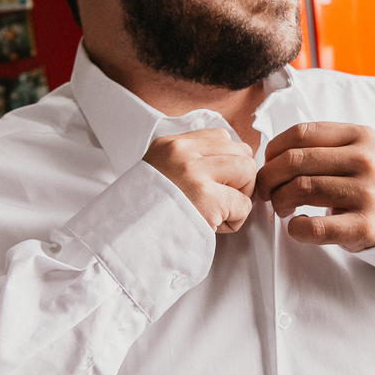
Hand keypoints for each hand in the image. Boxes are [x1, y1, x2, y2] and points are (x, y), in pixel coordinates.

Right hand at [142, 128, 256, 232]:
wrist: (127, 238)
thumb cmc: (147, 212)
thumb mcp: (159, 171)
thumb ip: (189, 161)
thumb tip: (227, 162)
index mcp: (171, 145)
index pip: (221, 136)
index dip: (227, 160)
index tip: (217, 180)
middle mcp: (183, 154)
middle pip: (240, 151)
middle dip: (240, 177)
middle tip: (222, 198)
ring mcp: (196, 174)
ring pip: (247, 170)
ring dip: (241, 194)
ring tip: (220, 210)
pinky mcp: (208, 200)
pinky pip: (244, 204)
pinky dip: (236, 219)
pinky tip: (216, 226)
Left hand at [257, 122, 374, 251]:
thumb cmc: (373, 179)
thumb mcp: (359, 147)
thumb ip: (323, 143)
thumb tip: (271, 154)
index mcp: (360, 136)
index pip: (302, 133)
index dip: (274, 148)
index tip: (269, 163)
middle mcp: (365, 161)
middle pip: (295, 161)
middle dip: (269, 177)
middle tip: (266, 189)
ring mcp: (367, 193)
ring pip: (300, 189)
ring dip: (279, 200)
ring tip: (282, 206)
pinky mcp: (364, 226)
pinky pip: (315, 226)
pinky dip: (296, 228)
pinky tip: (297, 225)